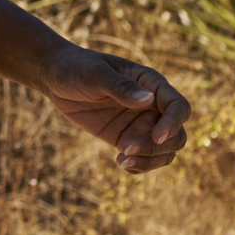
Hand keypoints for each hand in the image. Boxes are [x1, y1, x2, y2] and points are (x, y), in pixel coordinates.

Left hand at [37, 44, 190, 173]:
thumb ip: (120, 87)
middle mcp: (152, 106)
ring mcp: (140, 124)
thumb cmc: (77, 67)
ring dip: (149, 161)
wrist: (55, 77)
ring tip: (122, 160)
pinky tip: (120, 163)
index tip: (156, 137)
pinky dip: (138, 166)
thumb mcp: (96, 73)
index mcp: (151, 84)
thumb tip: (148, 100)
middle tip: (126, 148)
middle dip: (157, 148)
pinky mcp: (126, 138)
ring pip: (163, 152)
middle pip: (176, 136)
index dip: (173, 124)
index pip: (178, 107)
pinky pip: (143, 158)